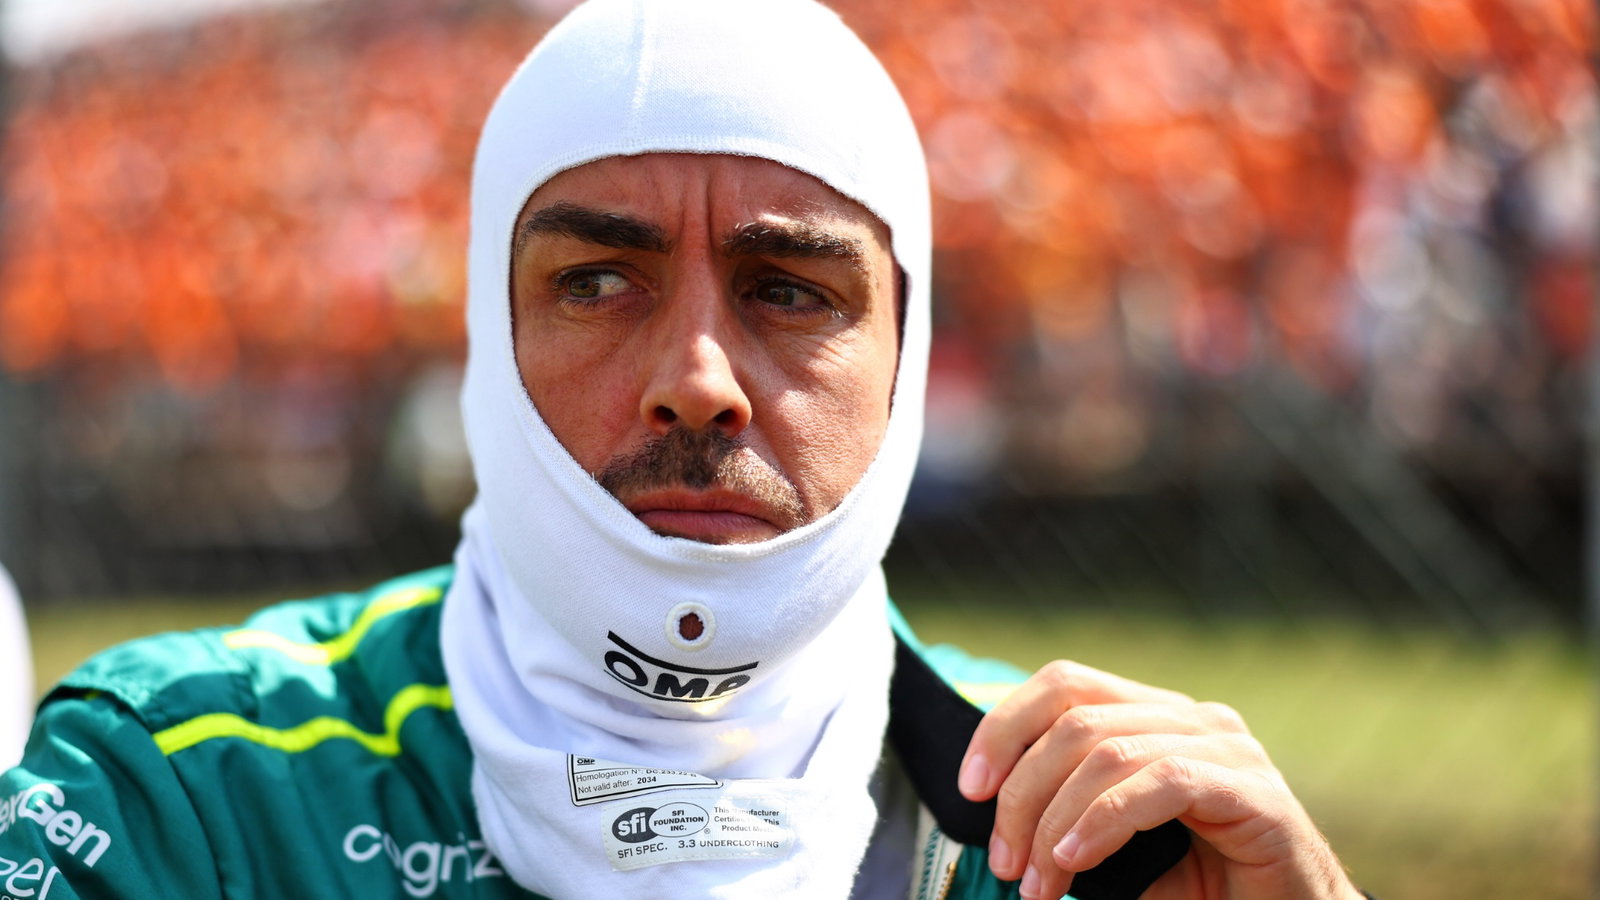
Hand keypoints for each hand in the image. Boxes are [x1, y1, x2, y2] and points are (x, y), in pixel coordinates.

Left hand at [957, 660, 1362, 899]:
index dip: (1006, 726)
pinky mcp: (1254, 790)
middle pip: (1076, 720)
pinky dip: (1104, 821)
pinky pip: (1163, 783)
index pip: (1067, 684)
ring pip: (1109, 752)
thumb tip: (992, 811)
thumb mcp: (1116, 841)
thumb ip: (1068, 810)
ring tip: (1036, 883)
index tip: (969, 786)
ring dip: (1055, 821)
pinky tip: (1073, 859)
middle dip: (1022, 792)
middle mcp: (1194, 719)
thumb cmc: (1200, 888)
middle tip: (1004, 860)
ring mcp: (1229, 748)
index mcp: (1157, 718)